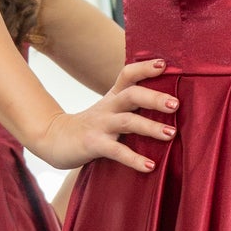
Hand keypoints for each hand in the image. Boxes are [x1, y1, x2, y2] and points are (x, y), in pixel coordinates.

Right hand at [29, 58, 177, 175]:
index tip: (164, 64)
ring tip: (171, 133)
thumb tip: (168, 104)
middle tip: (176, 104)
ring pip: (127, 121)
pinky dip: (134, 159)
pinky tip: (150, 166)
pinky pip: (116, 151)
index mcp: (113, 96)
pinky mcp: (93, 144)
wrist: (54, 139)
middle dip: (154, 98)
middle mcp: (108, 107)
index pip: (128, 74)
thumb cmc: (91, 126)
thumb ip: (132, 105)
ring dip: (150, 127)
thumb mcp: (110, 109)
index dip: (145, 68)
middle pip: (132, 95)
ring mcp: (100, 125)